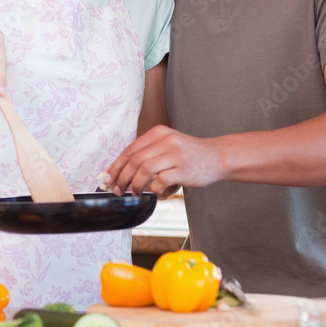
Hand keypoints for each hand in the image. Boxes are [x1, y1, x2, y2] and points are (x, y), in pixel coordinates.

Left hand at [104, 125, 223, 195]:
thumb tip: (121, 171)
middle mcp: (165, 141)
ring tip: (134, 193)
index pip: (130, 150)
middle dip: (122, 178)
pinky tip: (154, 193)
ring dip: (135, 185)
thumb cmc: (189, 154)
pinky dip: (153, 190)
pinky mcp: (183, 169)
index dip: (116, 166)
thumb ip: (147, 154)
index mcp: (158, 133)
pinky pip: (160, 181)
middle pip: (134, 161)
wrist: (217, 156)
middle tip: (118, 190)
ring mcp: (175, 155)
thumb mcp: (167, 145)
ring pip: (144, 171)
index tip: (108, 179)